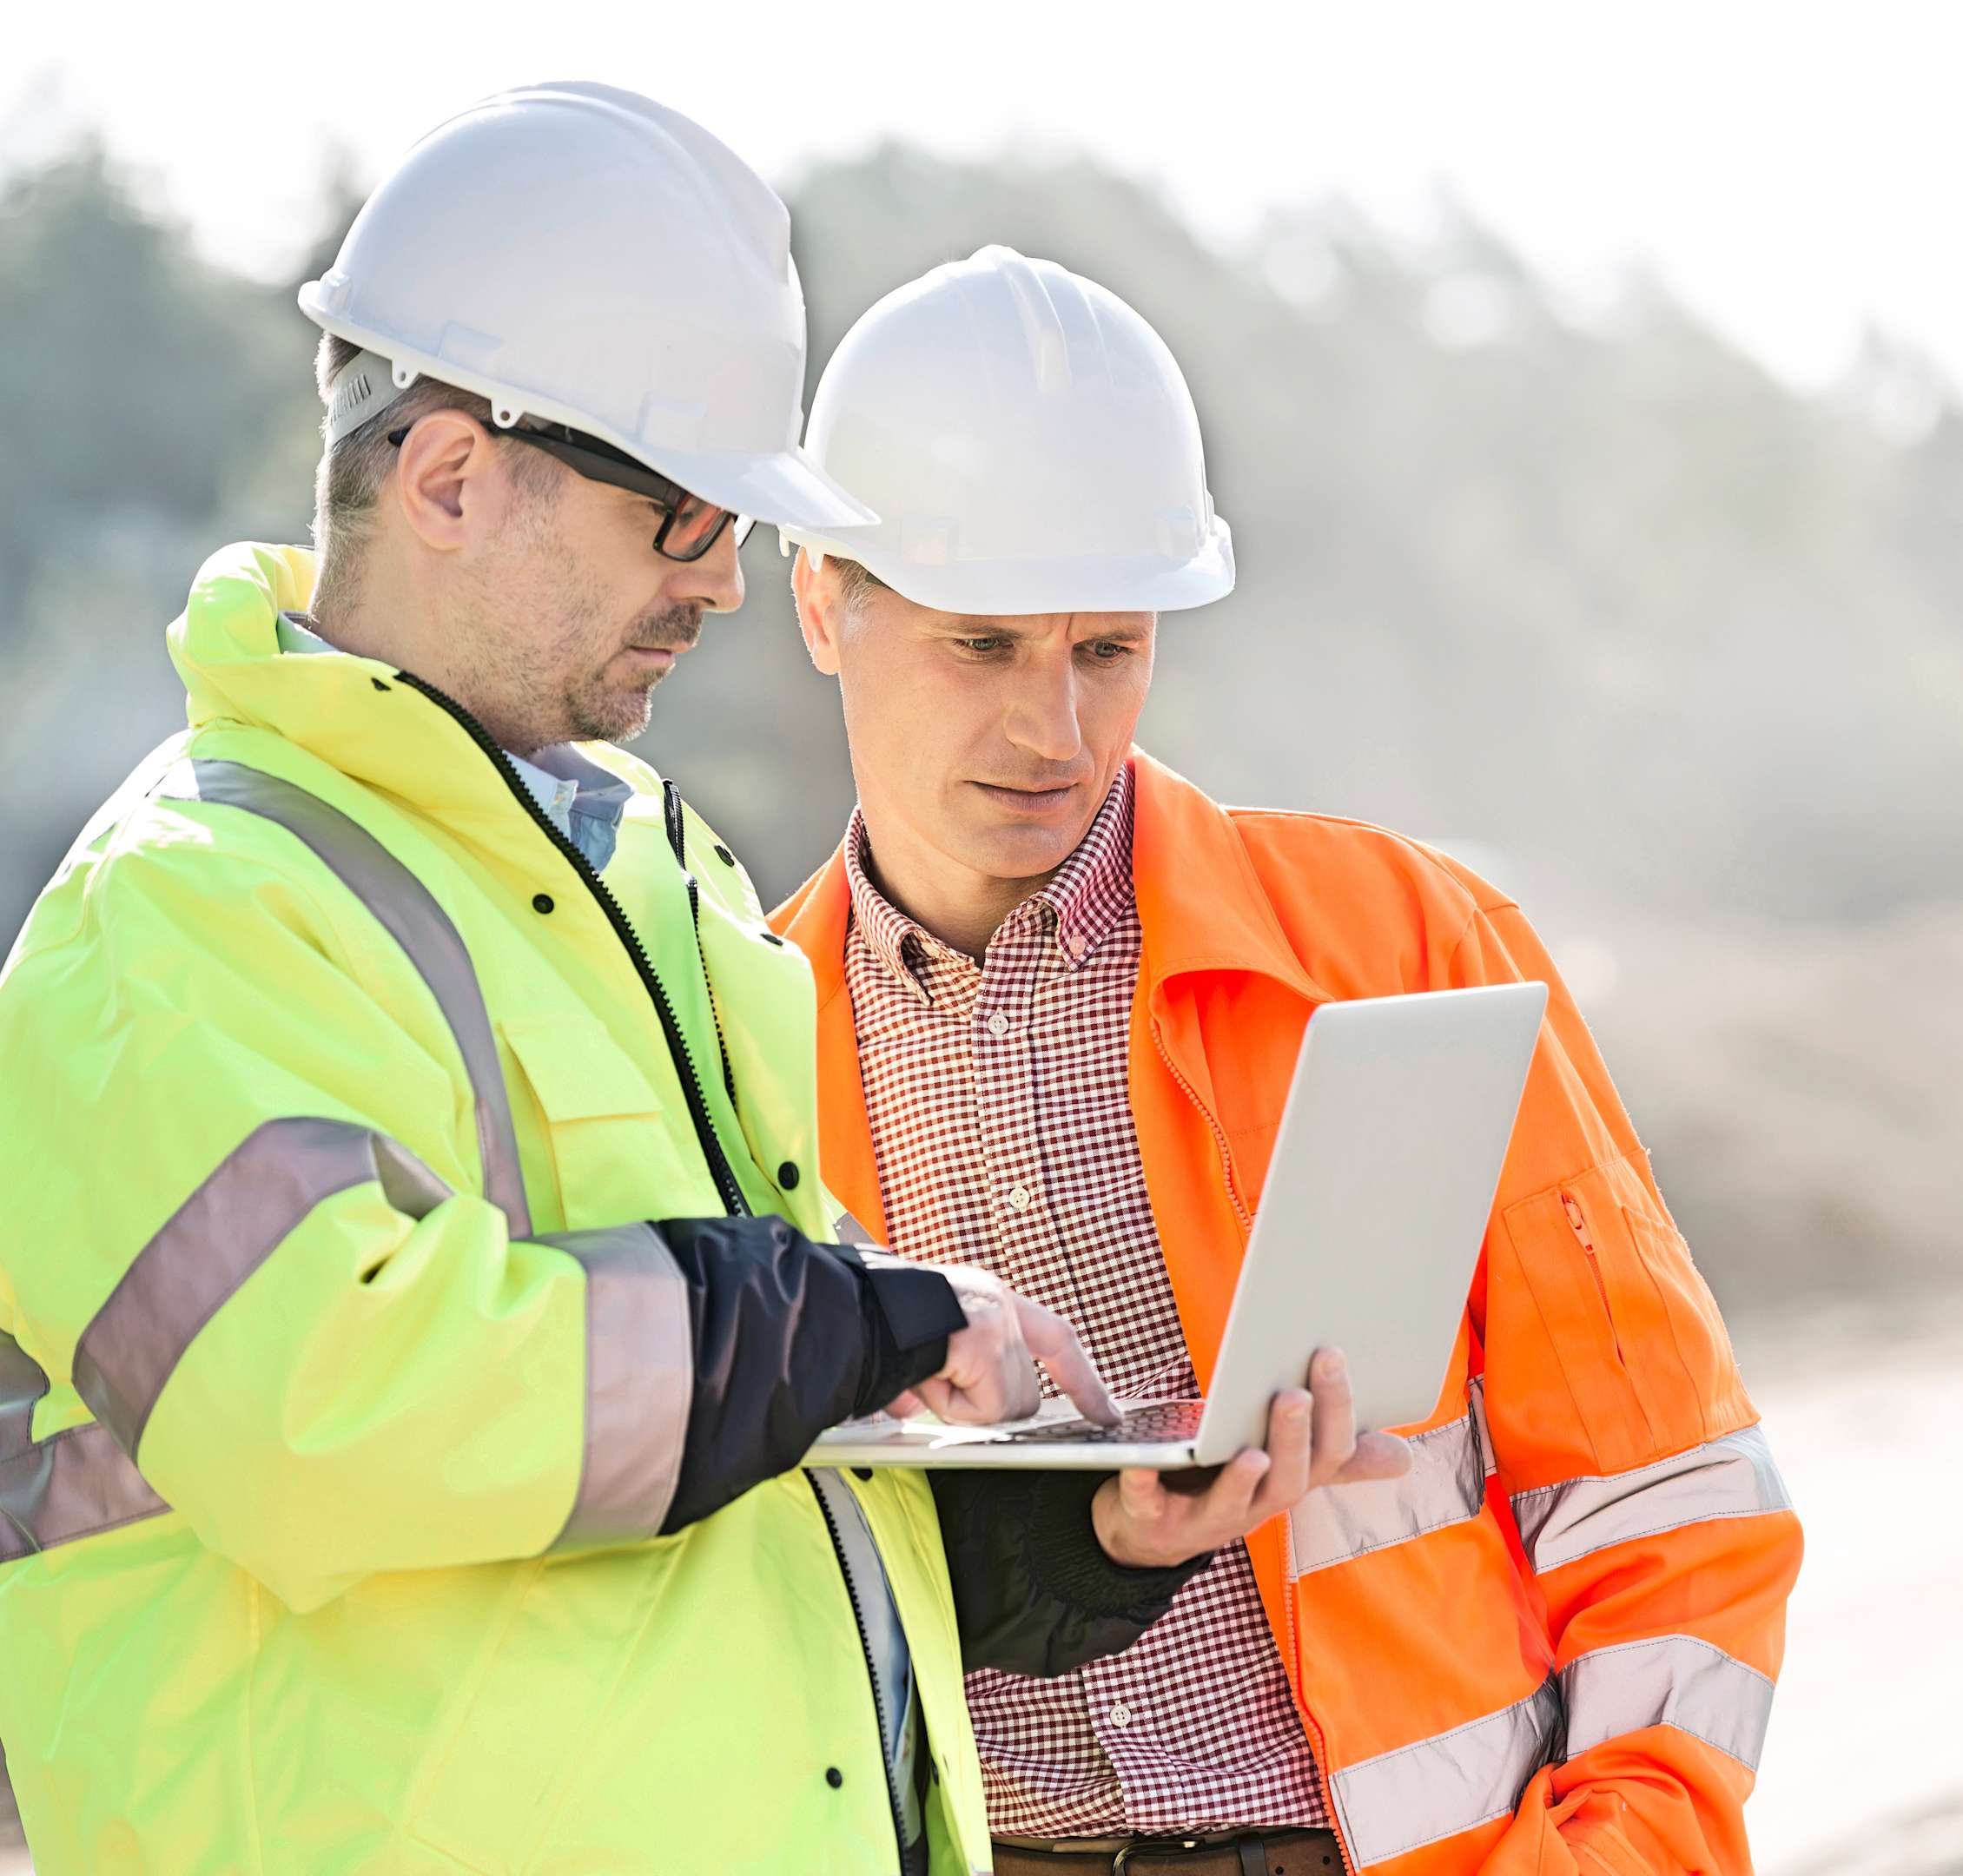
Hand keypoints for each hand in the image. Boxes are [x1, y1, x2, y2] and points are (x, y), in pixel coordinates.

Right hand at [884, 1268, 1119, 1427]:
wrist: (848, 1310)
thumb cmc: (873, 1324)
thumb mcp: (921, 1346)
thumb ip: (937, 1377)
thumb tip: (910, 1407)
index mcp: (989, 1296)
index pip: (1056, 1339)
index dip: (1082, 1379)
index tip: (1108, 1412)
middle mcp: (1002, 1304)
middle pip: (1024, 1393)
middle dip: (985, 1406)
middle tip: (937, 1382)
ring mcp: (998, 1326)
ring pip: (1003, 1407)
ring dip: (961, 1406)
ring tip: (923, 1374)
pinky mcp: (985, 1348)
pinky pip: (982, 1409)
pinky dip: (950, 1407)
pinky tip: (925, 1378)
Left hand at [1090, 1348, 1410, 1569]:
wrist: (1153, 1530)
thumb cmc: (1225, 1479)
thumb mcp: (1281, 1466)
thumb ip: (1335, 1458)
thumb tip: (1405, 1456)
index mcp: (1288, 1484)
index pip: (1328, 1456)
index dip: (1336, 1411)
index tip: (1332, 1354)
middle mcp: (1256, 1509)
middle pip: (1288, 1482)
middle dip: (1293, 1438)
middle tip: (1293, 1394)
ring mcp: (1206, 1520)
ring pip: (1234, 1506)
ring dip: (1243, 1479)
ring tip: (1250, 1452)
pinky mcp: (1154, 1521)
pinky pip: (1150, 1505)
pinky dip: (1145, 1483)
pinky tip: (1142, 1462)